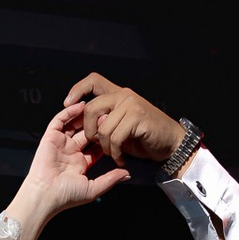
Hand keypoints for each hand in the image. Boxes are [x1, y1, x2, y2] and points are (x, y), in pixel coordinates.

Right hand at [12, 102, 132, 224]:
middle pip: (86, 132)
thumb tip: (127, 174)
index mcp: (81, 163)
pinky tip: (80, 106)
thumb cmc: (66, 196)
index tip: (117, 129)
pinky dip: (69, 112)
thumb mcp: (94, 188)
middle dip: (97, 124)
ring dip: (85, 116)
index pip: (96, 145)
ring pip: (74, 124)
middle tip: (109, 115)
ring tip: (97, 107)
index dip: (105, 137)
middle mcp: (71, 151)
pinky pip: (60, 121)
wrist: (46, 195)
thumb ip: (111, 179)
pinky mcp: (50, 138)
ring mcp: (60, 144)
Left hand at [63, 73, 185, 165]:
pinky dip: (115, 152)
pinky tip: (121, 158)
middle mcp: (123, 95)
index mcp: (118, 94)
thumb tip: (92, 127)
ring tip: (114, 154)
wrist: (171, 143)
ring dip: (105, 147)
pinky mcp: (138, 117)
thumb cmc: (145, 137)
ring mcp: (131, 104)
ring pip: (103, 127)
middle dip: (89, 131)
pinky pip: (115, 137)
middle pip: (90, 108)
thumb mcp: (120, 128)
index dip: (77, 89)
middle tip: (98, 144)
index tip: (67, 104)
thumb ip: (105, 123)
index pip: (93, 81)